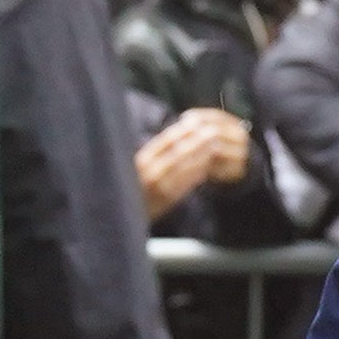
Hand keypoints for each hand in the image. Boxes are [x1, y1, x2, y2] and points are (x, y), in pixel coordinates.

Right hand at [132, 109, 249, 215]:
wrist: (123, 216)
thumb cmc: (134, 189)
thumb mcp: (139, 168)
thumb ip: (155, 155)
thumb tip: (177, 137)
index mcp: (142, 159)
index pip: (165, 139)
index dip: (183, 130)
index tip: (197, 122)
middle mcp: (149, 170)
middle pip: (178, 151)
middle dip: (198, 140)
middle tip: (213, 132)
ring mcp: (159, 185)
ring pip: (185, 166)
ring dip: (202, 156)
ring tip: (215, 147)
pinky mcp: (168, 199)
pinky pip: (187, 183)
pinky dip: (198, 174)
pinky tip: (207, 168)